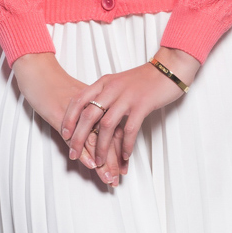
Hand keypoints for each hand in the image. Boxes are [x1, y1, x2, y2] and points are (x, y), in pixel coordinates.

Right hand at [11, 51, 113, 183]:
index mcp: (98, 103)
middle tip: (119, 179)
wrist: (39, 72)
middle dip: (113, 161)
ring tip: (108, 178)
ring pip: (93, 140)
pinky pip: (74, 136)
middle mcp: (91, 108)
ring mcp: (76, 113)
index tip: (125, 168)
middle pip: (107, 138)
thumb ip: (93, 112)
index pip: (115, 129)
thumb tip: (104, 130)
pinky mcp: (60, 115)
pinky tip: (90, 163)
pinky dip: (84, 150)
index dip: (120, 150)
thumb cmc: (57, 86)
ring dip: (101, 161)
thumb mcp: (80, 99)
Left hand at [59, 46, 199, 183]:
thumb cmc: (143, 79)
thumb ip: (104, 95)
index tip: (64, 134)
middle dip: (78, 138)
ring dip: (101, 146)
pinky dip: (125, 145)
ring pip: (106, 126)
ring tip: (99, 161)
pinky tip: (124, 156)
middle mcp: (112, 89)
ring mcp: (127, 97)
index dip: (69, 118)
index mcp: (103, 83)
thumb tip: (90, 113)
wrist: (168, 70)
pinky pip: (129, 130)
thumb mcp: (117, 82)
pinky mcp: (142, 105)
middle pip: (88, 116)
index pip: (78, 100)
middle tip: (73, 154)